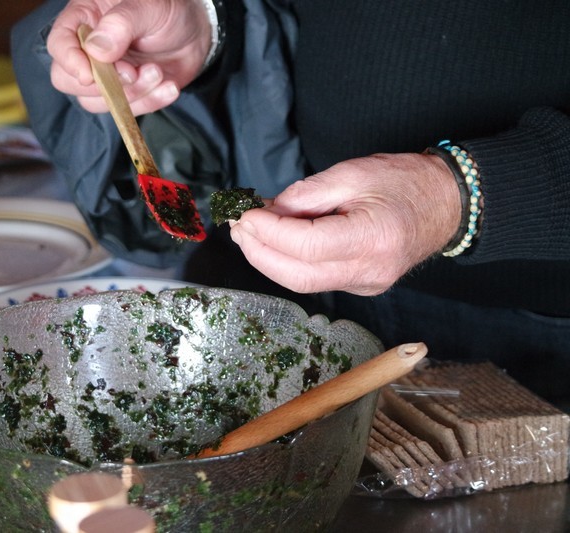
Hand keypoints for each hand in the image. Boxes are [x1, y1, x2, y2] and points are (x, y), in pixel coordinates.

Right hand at [46, 0, 211, 114]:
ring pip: (97, 101)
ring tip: (157, 72)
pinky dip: (150, 102)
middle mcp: (89, 50)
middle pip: (67, 80)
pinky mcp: (126, 94)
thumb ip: (121, 23)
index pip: (59, 44)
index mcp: (85, 19)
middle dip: (102, 84)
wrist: (197, 30)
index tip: (89, 74)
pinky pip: (126, 111)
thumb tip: (96, 50)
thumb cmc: (168, 8)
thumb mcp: (148, 5)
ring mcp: (106, 76)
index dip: (69, 61)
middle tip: (132, 72)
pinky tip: (169, 86)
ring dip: (131, 94)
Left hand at [229, 153, 462, 295]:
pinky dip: (289, 261)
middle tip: (237, 226)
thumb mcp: (353, 173)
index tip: (244, 213)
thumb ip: (306, 195)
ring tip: (248, 232)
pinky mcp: (361, 286)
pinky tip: (275, 241)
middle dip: (259, 252)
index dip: (268, 232)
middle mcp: (369, 271)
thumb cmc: (406, 181)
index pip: (306, 247)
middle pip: (298, 276)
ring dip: (268, 259)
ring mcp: (366, 284)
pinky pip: (315, 279)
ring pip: (303, 282)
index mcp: (373, 239)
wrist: (447, 204)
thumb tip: (267, 210)